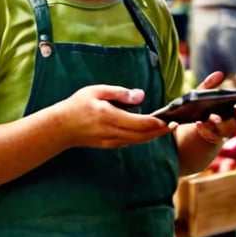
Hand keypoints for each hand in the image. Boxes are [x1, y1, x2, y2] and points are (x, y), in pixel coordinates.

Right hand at [55, 85, 174, 148]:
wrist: (60, 128)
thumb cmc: (77, 105)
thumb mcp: (96, 91)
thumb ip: (119, 92)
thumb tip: (140, 95)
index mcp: (109, 116)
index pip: (140, 123)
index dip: (157, 123)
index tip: (170, 119)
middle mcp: (111, 131)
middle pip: (143, 135)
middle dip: (160, 131)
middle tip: (175, 124)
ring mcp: (110, 141)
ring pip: (138, 141)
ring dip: (153, 136)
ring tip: (167, 127)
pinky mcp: (109, 145)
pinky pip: (130, 142)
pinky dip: (142, 138)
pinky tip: (150, 131)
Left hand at [191, 71, 235, 142]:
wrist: (195, 120)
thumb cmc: (205, 104)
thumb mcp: (205, 93)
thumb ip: (210, 84)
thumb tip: (219, 74)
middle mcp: (233, 124)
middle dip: (232, 120)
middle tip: (224, 114)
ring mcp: (223, 132)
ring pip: (224, 131)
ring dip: (217, 125)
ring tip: (209, 118)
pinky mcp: (213, 137)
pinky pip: (211, 136)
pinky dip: (205, 130)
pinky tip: (199, 123)